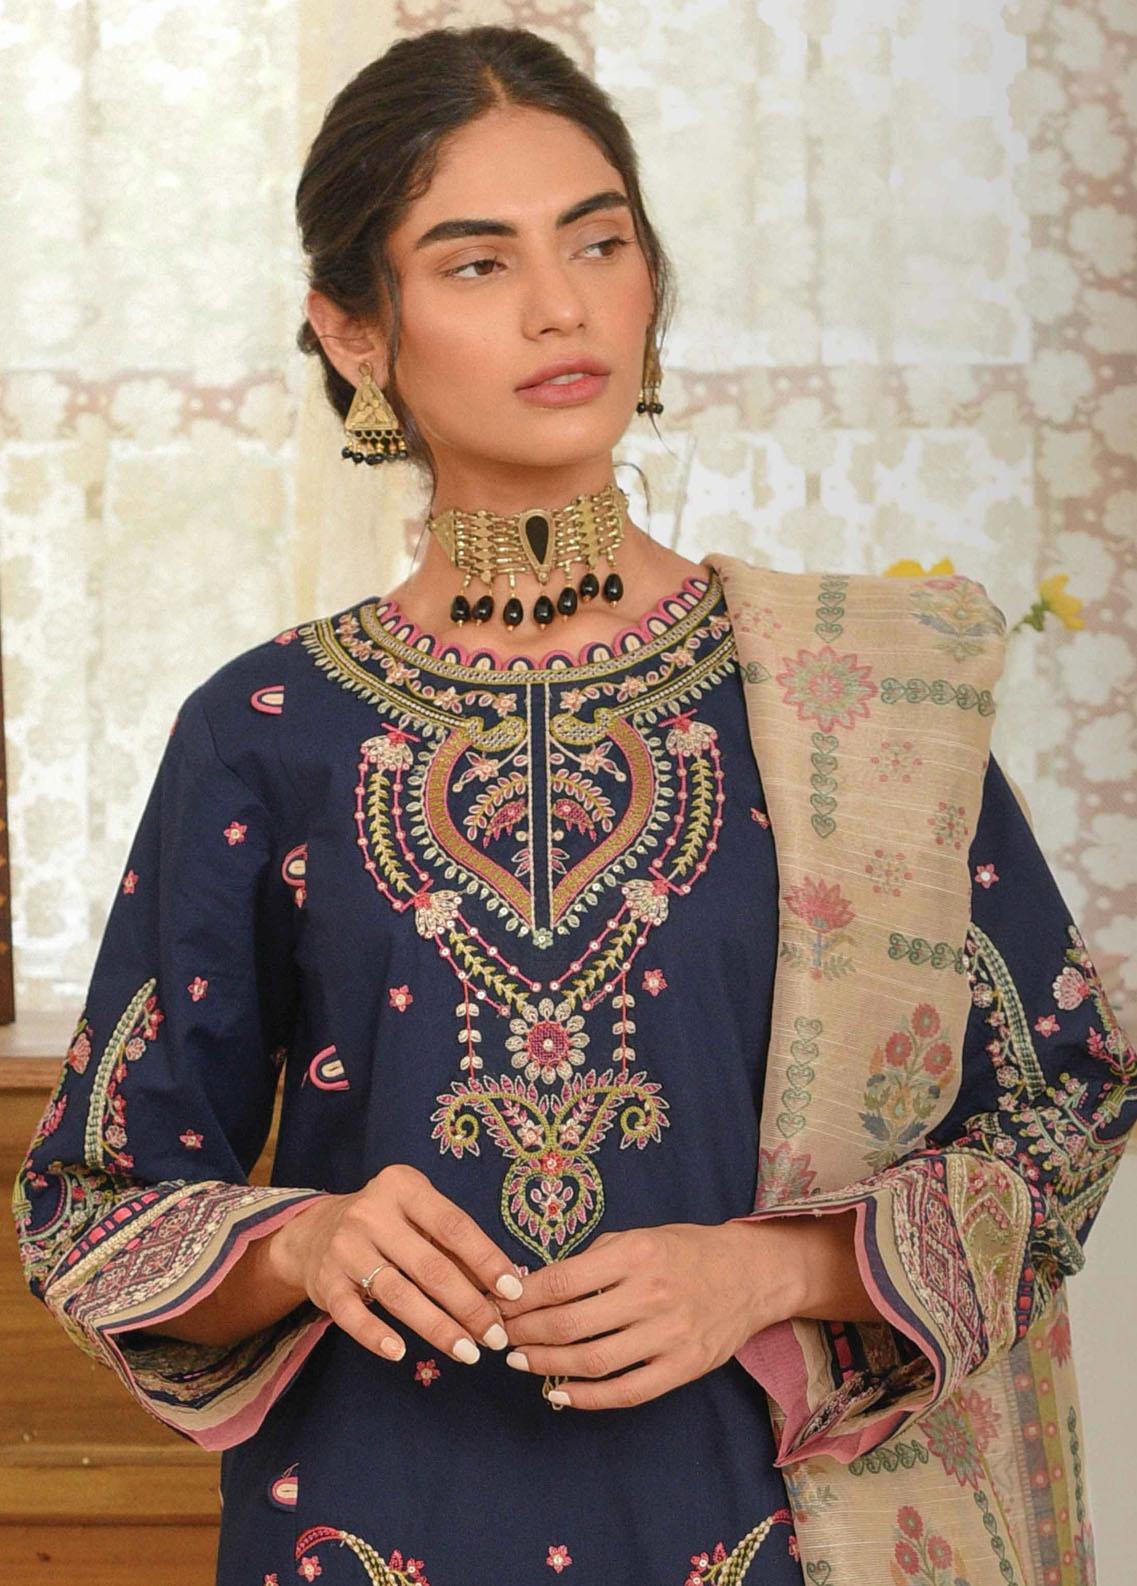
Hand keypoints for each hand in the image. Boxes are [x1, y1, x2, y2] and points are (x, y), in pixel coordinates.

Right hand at [267, 1163, 524, 1366]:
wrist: (314, 1231)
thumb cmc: (386, 1224)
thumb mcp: (418, 1216)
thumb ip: (454, 1245)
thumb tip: (502, 1287)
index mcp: (403, 1187)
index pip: (453, 1225)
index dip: (486, 1259)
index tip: (512, 1292)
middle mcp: (371, 1213)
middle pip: (430, 1266)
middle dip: (468, 1305)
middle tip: (495, 1336)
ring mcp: (345, 1247)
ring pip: (397, 1293)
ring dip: (437, 1327)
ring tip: (468, 1352)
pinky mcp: (325, 1282)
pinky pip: (352, 1315)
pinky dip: (376, 1336)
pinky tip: (400, 1354)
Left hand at [493, 1219, 802, 1410]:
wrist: (751, 1273)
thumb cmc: (685, 1250)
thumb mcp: (638, 1237)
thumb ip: (593, 1260)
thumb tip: (535, 1285)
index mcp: (636, 1253)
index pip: (562, 1280)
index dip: (523, 1298)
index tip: (500, 1304)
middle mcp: (652, 1293)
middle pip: (570, 1324)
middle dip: (525, 1333)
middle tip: (501, 1336)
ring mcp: (670, 1334)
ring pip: (593, 1361)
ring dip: (546, 1365)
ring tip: (520, 1361)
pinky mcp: (684, 1367)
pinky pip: (627, 1391)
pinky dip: (587, 1398)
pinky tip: (559, 1393)